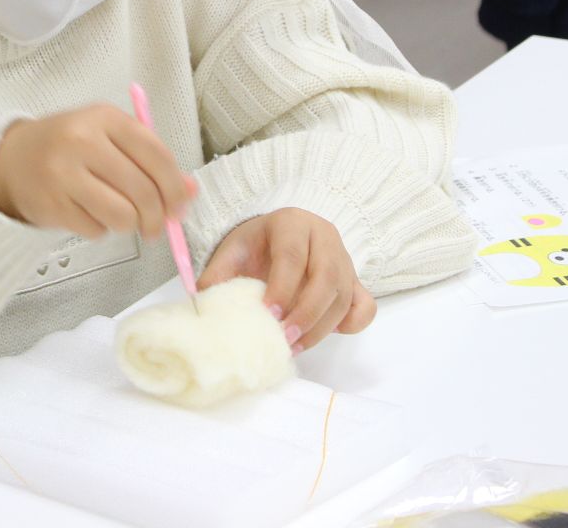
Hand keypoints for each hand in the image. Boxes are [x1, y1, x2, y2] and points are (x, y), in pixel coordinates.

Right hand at [0, 105, 195, 239]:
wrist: (11, 159)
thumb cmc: (68, 147)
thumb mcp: (110, 139)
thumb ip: (150, 160)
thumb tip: (190, 191)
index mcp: (105, 118)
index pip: (156, 155)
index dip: (175, 187)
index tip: (180, 205)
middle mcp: (83, 141)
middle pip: (143, 191)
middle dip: (157, 217)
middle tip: (155, 226)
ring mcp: (64, 173)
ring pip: (122, 216)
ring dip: (129, 225)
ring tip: (120, 217)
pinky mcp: (51, 204)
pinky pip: (96, 230)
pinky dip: (100, 230)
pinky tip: (88, 213)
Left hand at [198, 208, 375, 352]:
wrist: (281, 237)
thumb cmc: (256, 246)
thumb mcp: (233, 250)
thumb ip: (217, 274)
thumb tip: (202, 303)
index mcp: (292, 223)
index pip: (292, 255)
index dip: (282, 287)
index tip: (268, 314)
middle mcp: (324, 236)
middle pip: (326, 276)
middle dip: (305, 312)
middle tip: (284, 338)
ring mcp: (344, 259)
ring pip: (344, 295)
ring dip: (321, 326)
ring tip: (295, 346)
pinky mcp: (355, 281)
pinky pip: (365, 305)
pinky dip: (352, 323)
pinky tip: (325, 335)